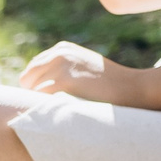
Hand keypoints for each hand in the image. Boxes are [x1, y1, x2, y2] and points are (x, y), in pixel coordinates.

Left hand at [19, 40, 149, 102]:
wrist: (133, 89)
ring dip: (43, 104)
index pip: (32, 71)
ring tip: (65, 109)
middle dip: (37, 96)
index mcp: (62, 48)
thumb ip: (62, 69)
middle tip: (57, 108)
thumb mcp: (85, 67)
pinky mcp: (63, 83)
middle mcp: (58, 53)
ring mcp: (60, 66)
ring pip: (32, 92)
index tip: (52, 100)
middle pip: (27, 81)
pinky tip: (66, 112)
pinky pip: (40, 101)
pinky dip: (48, 110)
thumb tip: (32, 86)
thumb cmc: (111, 85)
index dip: (39, 88)